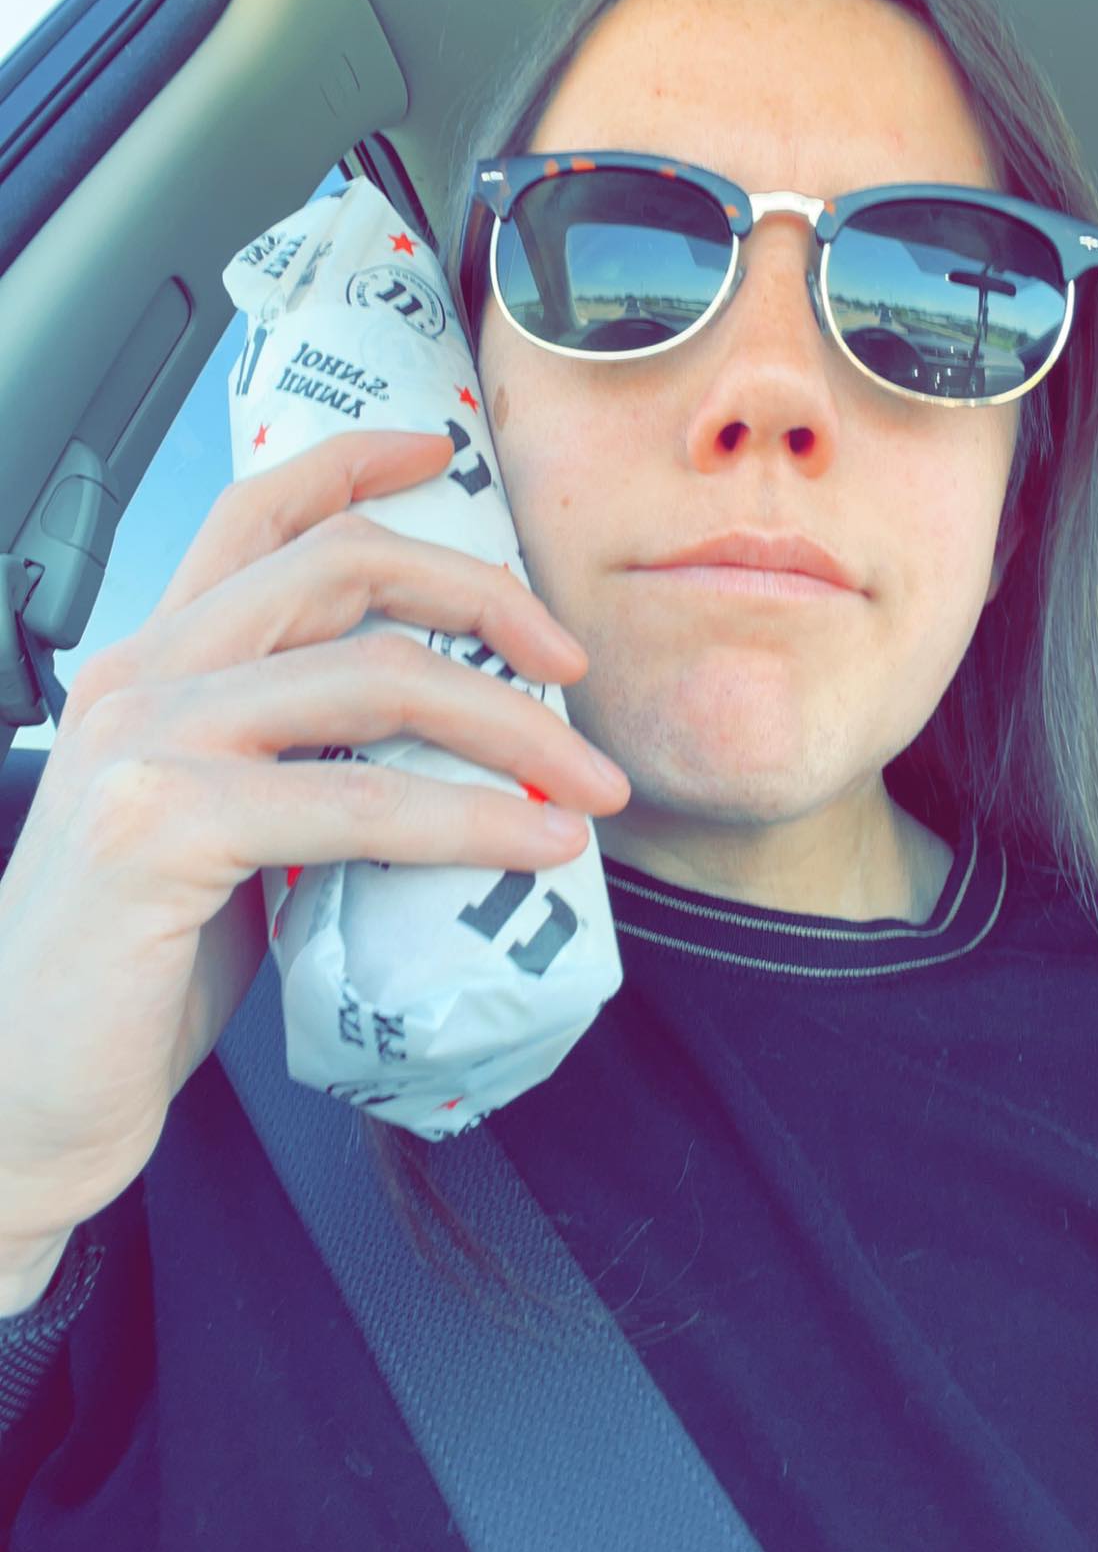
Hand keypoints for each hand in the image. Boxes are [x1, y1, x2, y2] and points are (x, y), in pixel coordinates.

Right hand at [0, 429, 628, 1272]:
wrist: (15, 1100)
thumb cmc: (123, 974)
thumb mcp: (214, 833)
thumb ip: (294, 766)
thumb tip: (440, 761)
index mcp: (152, 665)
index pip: (254, 515)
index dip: (354, 464)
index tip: (441, 451)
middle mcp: (142, 677)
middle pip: (343, 567)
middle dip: (485, 596)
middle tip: (568, 662)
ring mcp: (147, 743)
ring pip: (375, 675)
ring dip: (512, 726)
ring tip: (587, 783)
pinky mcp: (165, 828)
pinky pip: (361, 801)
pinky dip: (473, 820)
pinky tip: (532, 844)